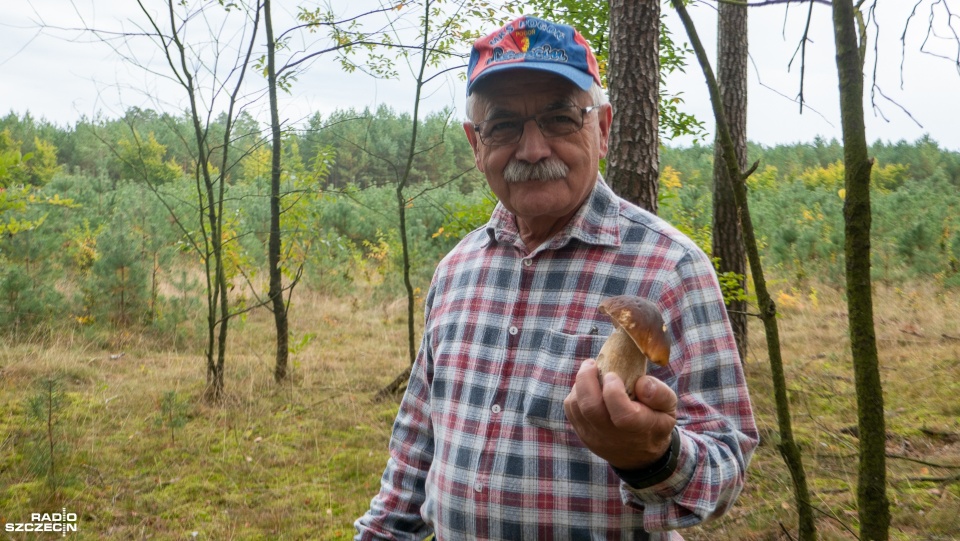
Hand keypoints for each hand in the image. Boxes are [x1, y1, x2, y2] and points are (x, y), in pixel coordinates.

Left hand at [563, 358, 677, 470]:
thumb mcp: (668, 410)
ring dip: (579, 386)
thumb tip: (641, 382)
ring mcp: (595, 437)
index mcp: (639, 429)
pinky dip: (575, 394)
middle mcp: (614, 436)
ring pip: (576, 408)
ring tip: (590, 373)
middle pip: (591, 408)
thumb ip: (660, 394)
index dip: (614, 392)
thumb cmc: (654, 423)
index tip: (613, 374)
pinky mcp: (582, 434)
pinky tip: (586, 387)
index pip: (623, 415)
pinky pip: (571, 411)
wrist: (639, 455)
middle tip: (591, 364)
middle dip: (586, 380)